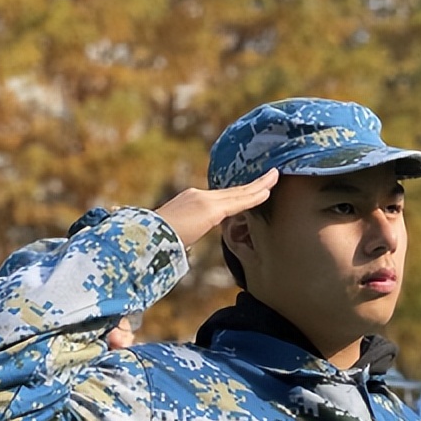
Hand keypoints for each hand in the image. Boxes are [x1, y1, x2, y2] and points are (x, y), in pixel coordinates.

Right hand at [155, 169, 277, 248]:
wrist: (145, 236)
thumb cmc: (154, 239)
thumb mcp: (173, 233)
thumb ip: (183, 234)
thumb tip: (184, 244)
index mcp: (190, 201)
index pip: (220, 197)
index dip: (238, 193)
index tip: (251, 188)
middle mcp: (198, 195)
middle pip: (232, 190)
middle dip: (253, 184)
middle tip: (271, 175)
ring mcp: (204, 200)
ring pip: (238, 192)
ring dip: (259, 185)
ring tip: (275, 178)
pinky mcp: (210, 210)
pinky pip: (238, 202)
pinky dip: (254, 196)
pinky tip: (267, 192)